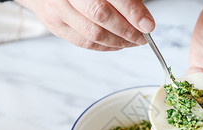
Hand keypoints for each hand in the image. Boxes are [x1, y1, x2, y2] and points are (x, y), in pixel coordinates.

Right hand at [15, 0, 154, 50]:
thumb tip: (142, 19)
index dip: (132, 12)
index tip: (148, 25)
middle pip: (101, 16)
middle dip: (126, 31)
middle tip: (142, 37)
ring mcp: (58, 10)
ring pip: (92, 34)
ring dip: (117, 42)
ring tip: (132, 42)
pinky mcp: (55, 26)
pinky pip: (84, 43)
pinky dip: (104, 47)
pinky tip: (116, 44)